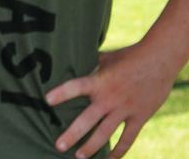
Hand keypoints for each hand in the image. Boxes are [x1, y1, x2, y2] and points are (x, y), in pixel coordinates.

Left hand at [46, 42, 176, 157]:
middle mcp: (109, 98)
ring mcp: (125, 109)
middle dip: (72, 134)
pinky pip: (128, 138)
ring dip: (91, 147)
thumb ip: (89, 66)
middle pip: (87, 120)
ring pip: (105, 133)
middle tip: (59, 146)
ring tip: (79, 156)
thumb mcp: (105, 58)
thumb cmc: (128, 56)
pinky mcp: (139, 117)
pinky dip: (119, 150)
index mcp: (99, 81)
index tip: (47, 100)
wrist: (159, 61)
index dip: (61, 93)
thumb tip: (72, 62)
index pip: (75, 87)